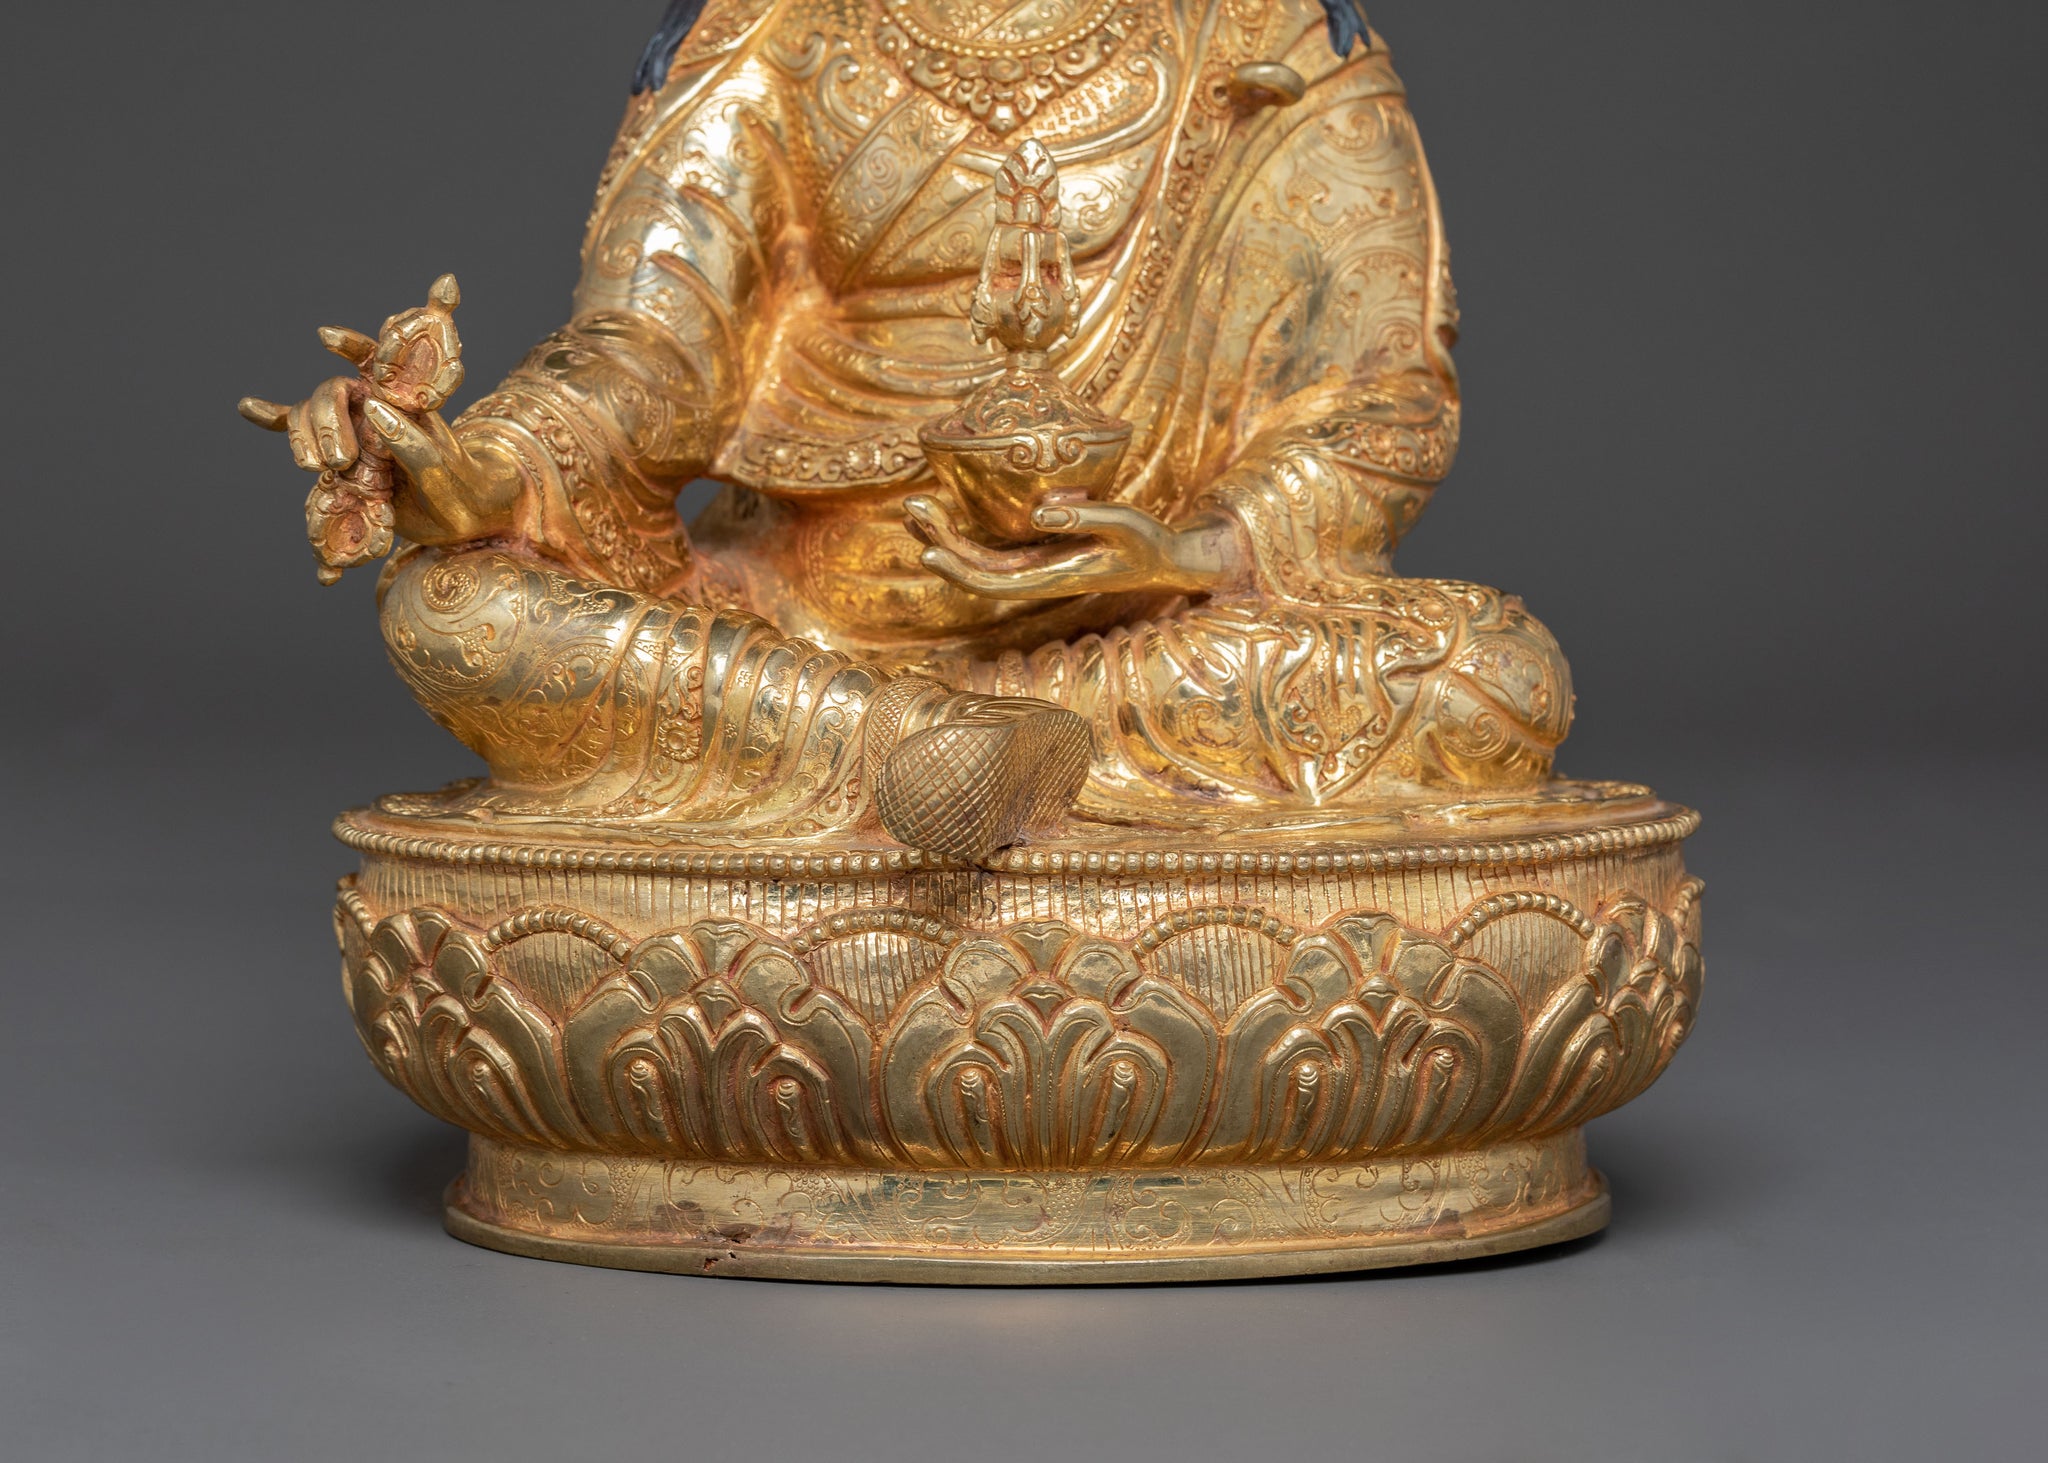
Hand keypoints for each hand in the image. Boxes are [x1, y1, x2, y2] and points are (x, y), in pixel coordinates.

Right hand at [239, 275, 519, 557]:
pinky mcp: (347, 463)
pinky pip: (308, 440)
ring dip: (303, 438)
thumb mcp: (444, 468)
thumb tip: (372, 408)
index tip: (325, 336)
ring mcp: (358, 437)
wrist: (467, 524)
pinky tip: (248, 407)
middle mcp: (376, 413)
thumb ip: (411, 440)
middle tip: (338, 464)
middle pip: (332, 396)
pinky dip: (278, 423)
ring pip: (312, 419)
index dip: (352, 345)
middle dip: (326, 422)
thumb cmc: (466, 490)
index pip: (375, 362)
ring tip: (317, 469)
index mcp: (403, 404)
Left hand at [906, 493, 1248, 600]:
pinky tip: (946, 512)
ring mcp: (1035, 566)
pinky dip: (966, 533)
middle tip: (914, 505)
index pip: (992, 582)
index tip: (929, 549)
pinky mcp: (1038, 553)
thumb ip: (1083, 517)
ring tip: (916, 507)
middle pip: (975, 569)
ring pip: (979, 559)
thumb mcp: (1123, 523)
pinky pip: (992, 548)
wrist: (1163, 559)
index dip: (957, 570)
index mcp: (1052, 578)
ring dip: (947, 536)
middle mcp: (1036, 577)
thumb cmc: (1146, 542)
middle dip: (941, 541)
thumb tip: (1038, 513)